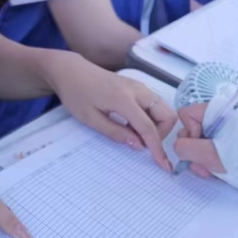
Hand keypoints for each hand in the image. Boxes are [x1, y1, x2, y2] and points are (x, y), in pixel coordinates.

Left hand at [46, 53, 176, 170]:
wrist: (71, 70)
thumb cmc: (76, 94)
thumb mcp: (90, 118)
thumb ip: (116, 132)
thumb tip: (138, 145)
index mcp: (124, 99)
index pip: (148, 127)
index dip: (158, 148)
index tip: (164, 166)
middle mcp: (138, 90)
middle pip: (167, 115)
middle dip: (162, 134)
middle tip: (143, 144)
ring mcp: (139, 86)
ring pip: (164, 108)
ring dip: (159, 126)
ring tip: (137, 135)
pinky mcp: (137, 86)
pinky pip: (155, 103)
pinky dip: (153, 117)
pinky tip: (135, 124)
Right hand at [173, 103, 224, 177]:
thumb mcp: (208, 153)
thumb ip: (185, 147)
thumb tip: (178, 147)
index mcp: (214, 110)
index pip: (185, 115)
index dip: (188, 132)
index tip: (200, 145)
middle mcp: (215, 117)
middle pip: (190, 131)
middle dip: (193, 151)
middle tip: (203, 165)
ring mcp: (219, 130)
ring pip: (197, 143)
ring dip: (199, 159)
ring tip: (210, 170)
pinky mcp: (223, 141)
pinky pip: (206, 149)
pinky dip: (207, 160)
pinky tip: (214, 170)